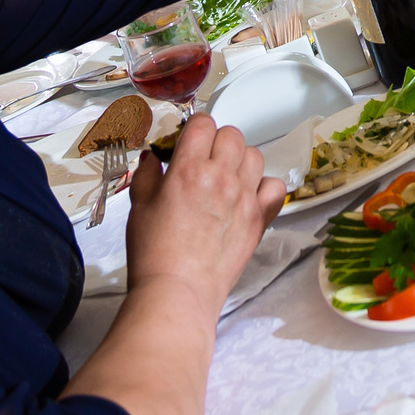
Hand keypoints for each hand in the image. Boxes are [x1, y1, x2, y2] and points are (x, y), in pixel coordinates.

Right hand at [122, 113, 286, 304]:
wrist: (178, 291)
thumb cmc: (155, 253)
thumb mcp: (139, 207)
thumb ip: (147, 174)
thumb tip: (153, 157)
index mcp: (189, 169)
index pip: (203, 123)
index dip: (194, 128)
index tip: (189, 141)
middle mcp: (221, 177)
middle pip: (232, 135)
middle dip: (217, 141)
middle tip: (205, 159)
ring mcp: (244, 197)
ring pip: (255, 155)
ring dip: (240, 159)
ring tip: (226, 175)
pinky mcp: (259, 218)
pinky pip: (275, 187)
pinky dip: (265, 186)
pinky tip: (248, 195)